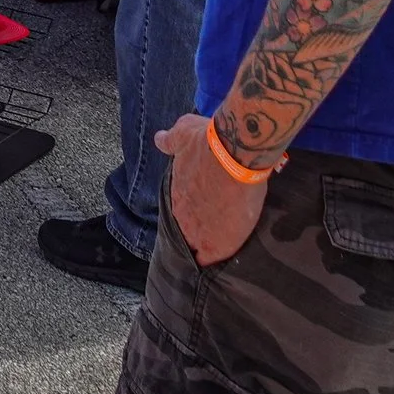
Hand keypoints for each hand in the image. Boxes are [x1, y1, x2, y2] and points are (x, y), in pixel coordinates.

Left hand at [153, 114, 269, 266]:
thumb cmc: (208, 141)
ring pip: (197, 247)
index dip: (189, 213)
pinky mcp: (218, 243)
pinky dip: (215, 260)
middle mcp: (182, 215)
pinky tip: (222, 260)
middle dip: (197, 230)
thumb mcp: (183, 133)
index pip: (179, 210)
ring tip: (219, 247)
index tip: (200, 212)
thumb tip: (159, 138)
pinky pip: (211, 260)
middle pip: (186, 230)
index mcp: (176, 193)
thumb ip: (170, 139)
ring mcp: (198, 231)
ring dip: (206, 247)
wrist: (234, 153)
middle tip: (214, 228)